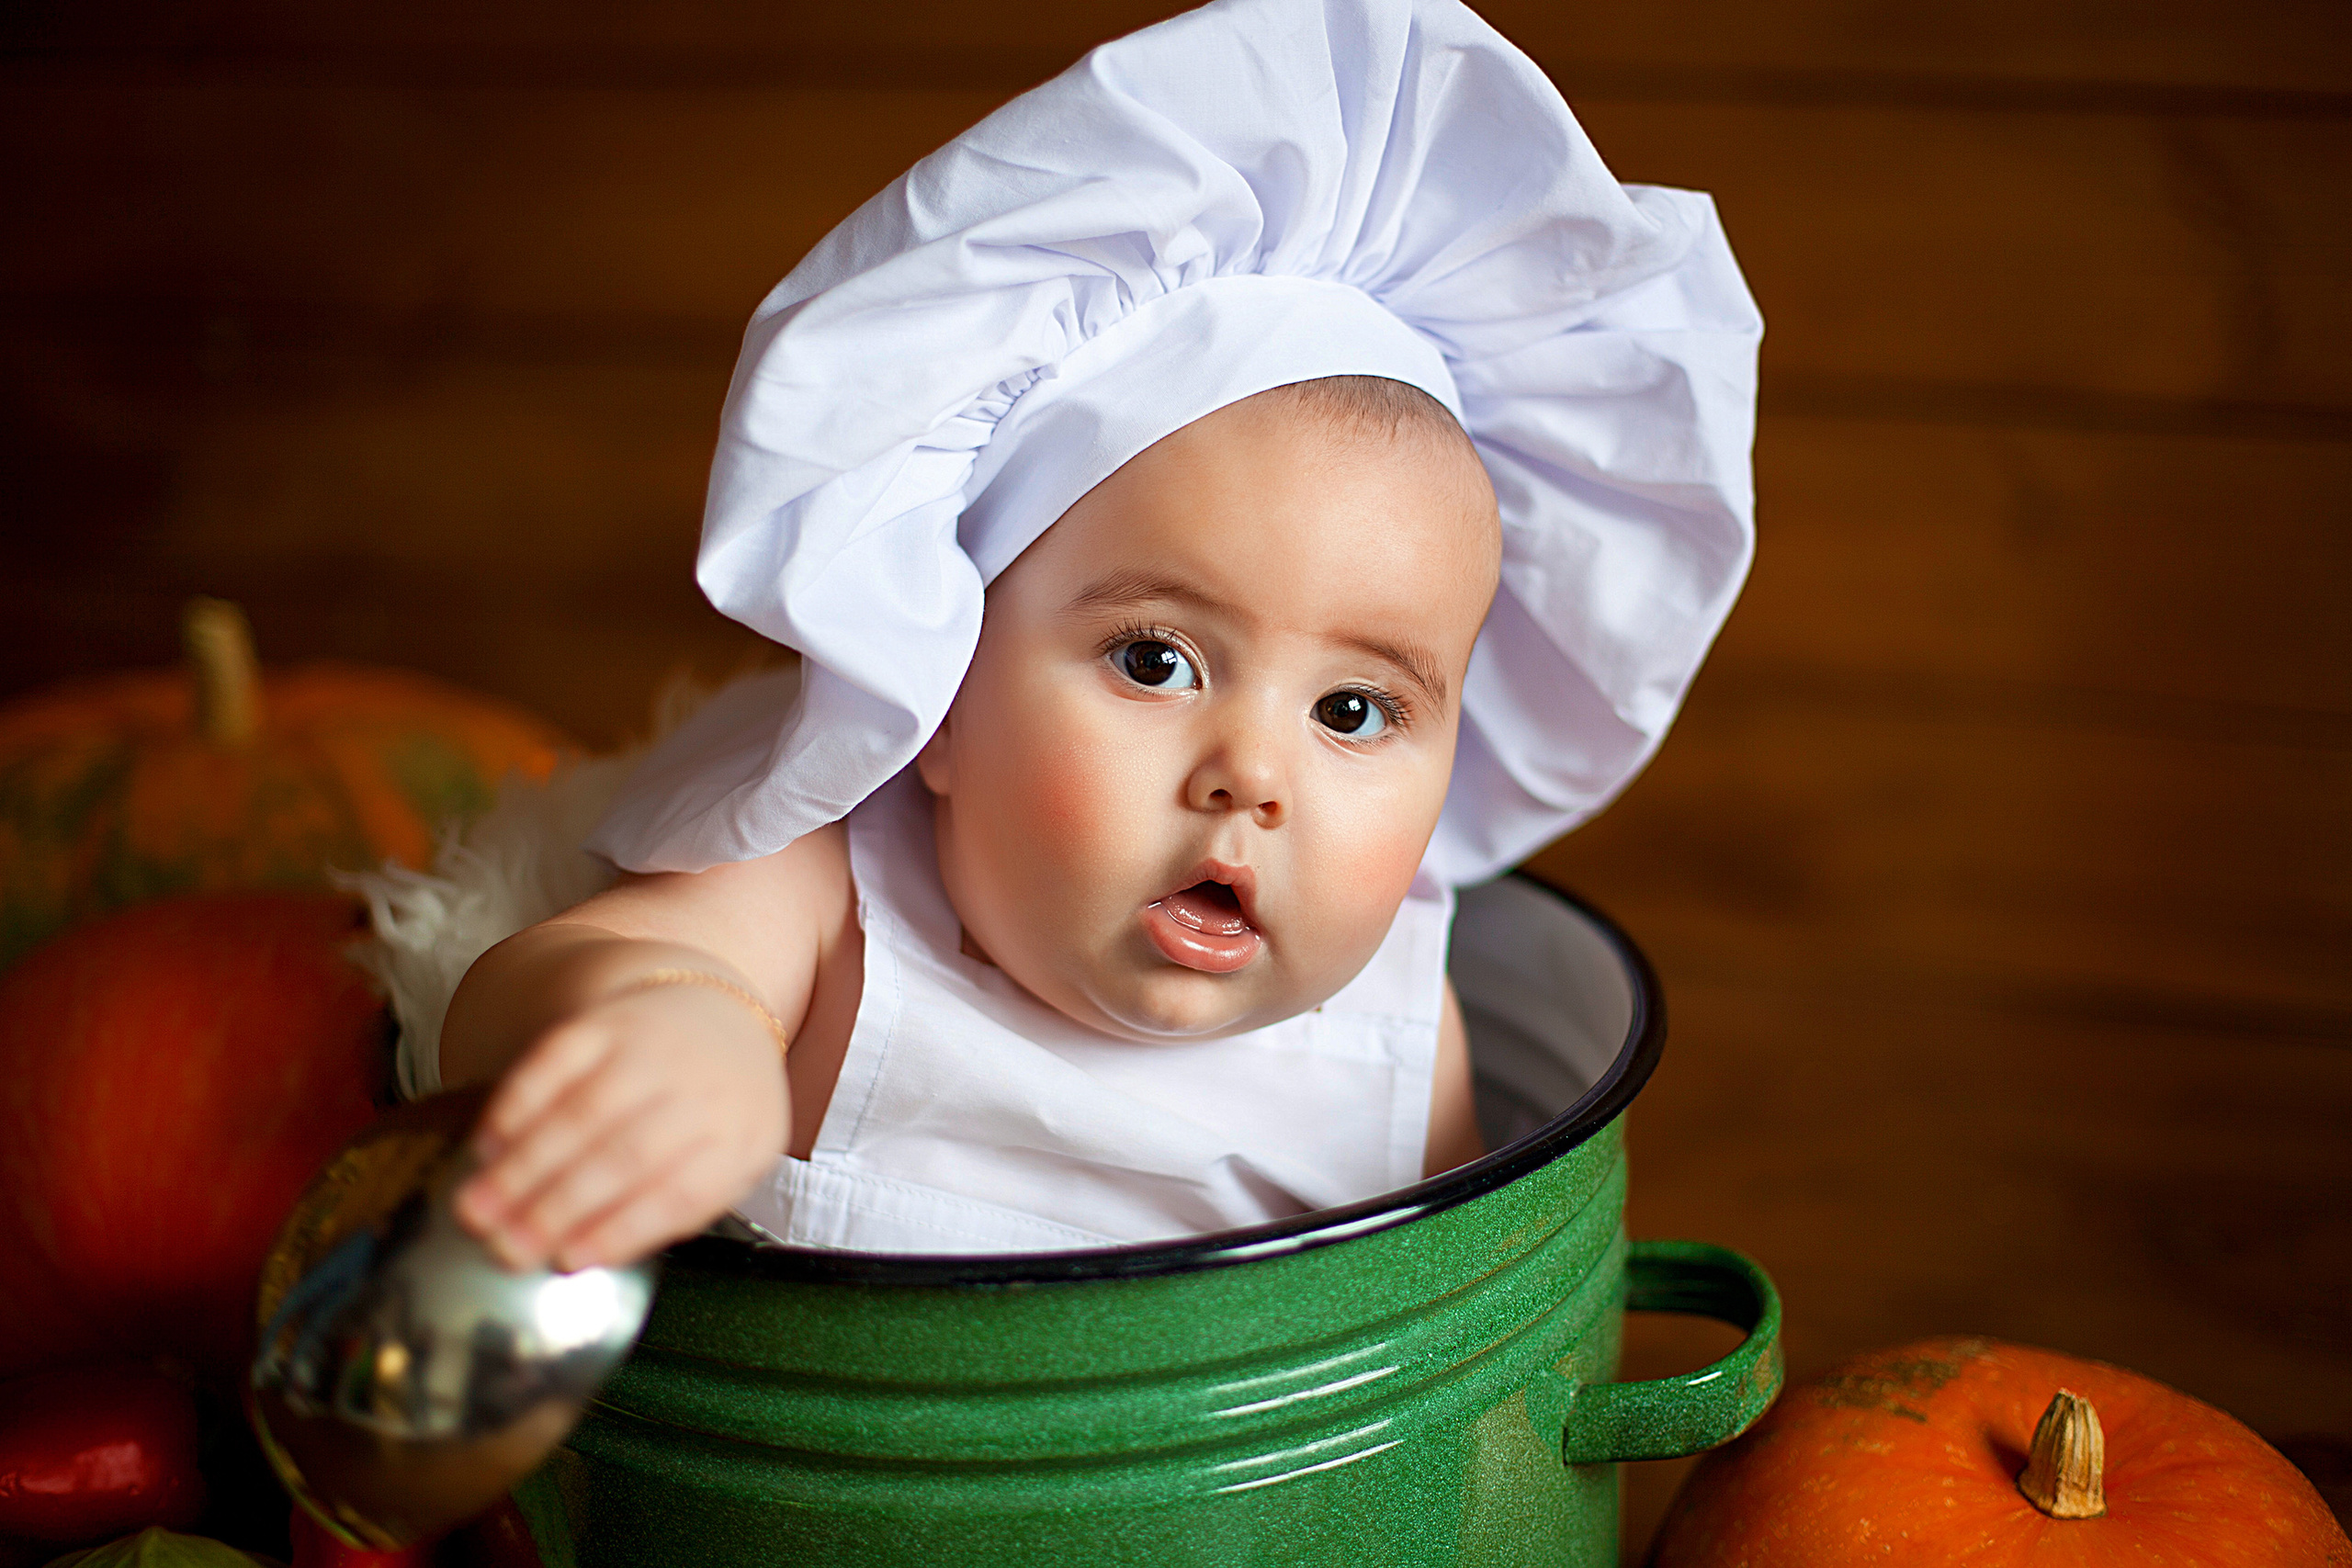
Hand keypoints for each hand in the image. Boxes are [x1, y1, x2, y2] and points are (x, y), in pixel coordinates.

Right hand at [452, 981, 788, 1270]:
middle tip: (505, 1246)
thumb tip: (583, 1252)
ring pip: (584, 1111)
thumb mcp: (725, 1166)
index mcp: (739, 1139)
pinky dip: (516, 1105)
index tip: (567, 1260)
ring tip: (477, 1208)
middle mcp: (702, 1089)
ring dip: (523, 1166)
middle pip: (626, 1155)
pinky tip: (489, 1144)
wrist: (718, 1018)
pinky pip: (556, 1062)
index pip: (680, 1193)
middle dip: (557, 1207)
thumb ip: (671, 1211)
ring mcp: (655, 1049)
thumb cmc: (713, 1114)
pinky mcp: (608, 1021)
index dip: (621, 1229)